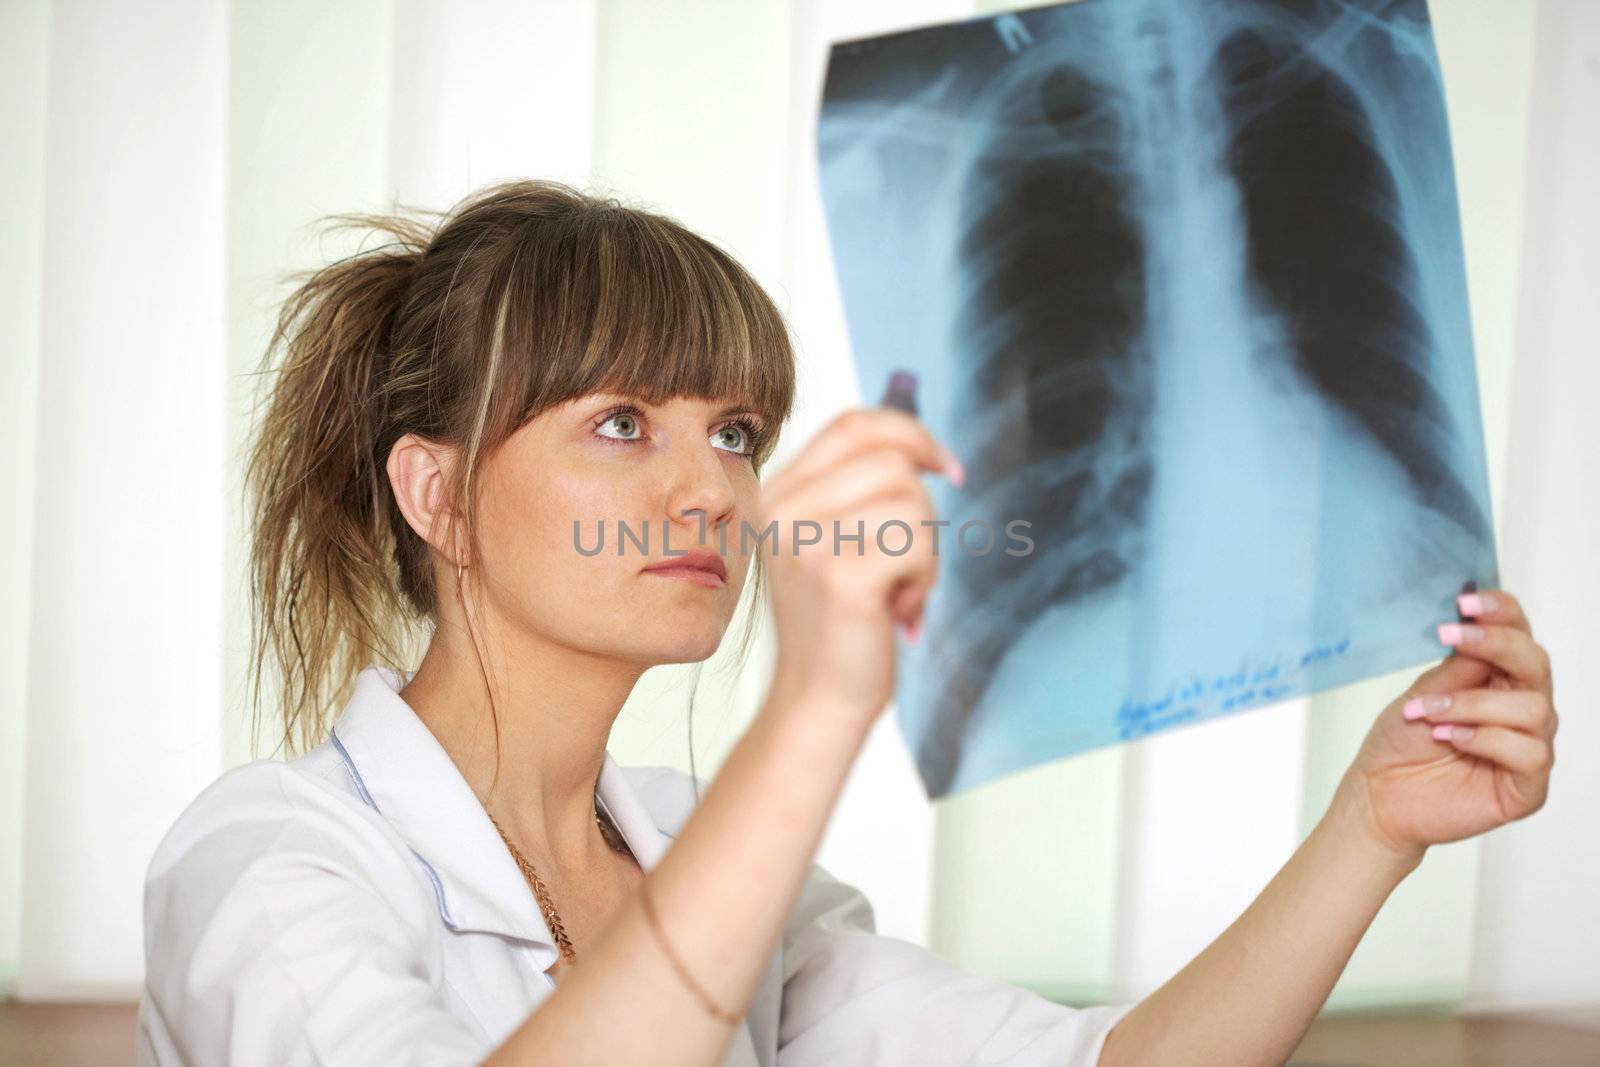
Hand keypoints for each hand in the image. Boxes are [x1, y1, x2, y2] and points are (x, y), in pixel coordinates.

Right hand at [756, 406, 955, 727]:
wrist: (817, 700)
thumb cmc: (840, 624)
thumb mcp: (834, 543)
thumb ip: (858, 491)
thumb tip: (920, 445)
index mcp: (778, 494)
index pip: (853, 425)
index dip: (910, 434)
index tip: (947, 468)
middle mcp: (782, 510)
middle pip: (890, 459)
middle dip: (924, 510)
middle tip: (911, 564)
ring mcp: (806, 541)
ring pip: (909, 499)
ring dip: (926, 550)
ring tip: (900, 591)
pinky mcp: (839, 575)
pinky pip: (918, 543)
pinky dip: (925, 578)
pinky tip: (901, 610)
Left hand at [1330, 588, 1557, 867]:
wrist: (1378, 794)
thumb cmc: (1400, 742)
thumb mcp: (1423, 693)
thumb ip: (1458, 667)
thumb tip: (1478, 626)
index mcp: (1497, 680)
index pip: (1519, 636)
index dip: (1503, 613)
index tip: (1468, 600)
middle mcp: (1521, 709)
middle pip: (1536, 664)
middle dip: (1496, 644)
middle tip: (1453, 636)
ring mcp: (1528, 747)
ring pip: (1534, 709)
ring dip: (1475, 704)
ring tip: (1430, 714)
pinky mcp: (1527, 786)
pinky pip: (1530, 753)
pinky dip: (1486, 739)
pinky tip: (1450, 737)